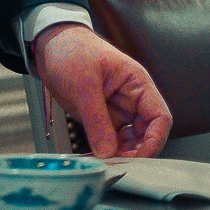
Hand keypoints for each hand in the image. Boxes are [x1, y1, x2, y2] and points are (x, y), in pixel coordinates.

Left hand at [31, 24, 170, 157]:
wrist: (49, 44)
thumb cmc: (71, 50)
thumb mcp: (83, 84)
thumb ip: (97, 119)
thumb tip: (108, 152)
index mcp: (136, 83)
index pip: (160, 117)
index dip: (154, 140)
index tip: (140, 158)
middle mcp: (131, 99)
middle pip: (146, 134)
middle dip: (136, 152)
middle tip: (117, 165)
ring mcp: (117, 110)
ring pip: (129, 141)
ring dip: (120, 155)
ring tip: (104, 163)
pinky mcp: (102, 118)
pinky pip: (110, 140)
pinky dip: (106, 151)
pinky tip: (95, 157)